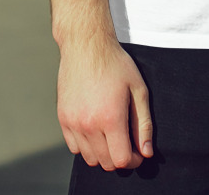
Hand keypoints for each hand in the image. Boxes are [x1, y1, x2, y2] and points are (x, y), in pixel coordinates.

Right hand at [57, 35, 152, 170]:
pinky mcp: (63, 118)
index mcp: (110, 117)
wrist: (87, 46)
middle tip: (128, 143)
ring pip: (89, 158)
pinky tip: (96, 130)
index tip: (138, 151)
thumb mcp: (138, 89)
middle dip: (120, 157)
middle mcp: (89, 124)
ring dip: (103, 153)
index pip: (121, 159)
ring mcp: (73, 122)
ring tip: (112, 136)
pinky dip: (86, 146)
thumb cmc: (116, 64)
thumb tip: (146, 152)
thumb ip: (144, 124)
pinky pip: (74, 147)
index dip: (133, 159)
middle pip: (106, 162)